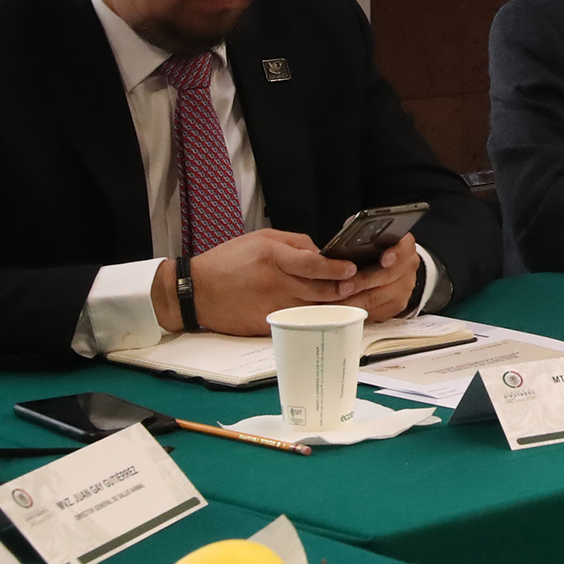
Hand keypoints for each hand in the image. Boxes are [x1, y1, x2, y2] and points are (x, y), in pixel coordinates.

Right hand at [152, 229, 383, 336]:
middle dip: (347, 289)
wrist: (195, 292)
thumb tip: (323, 253)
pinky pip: (301, 322)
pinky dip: (319, 319)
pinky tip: (336, 316)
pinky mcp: (268, 325)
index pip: (313, 264)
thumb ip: (295, 244)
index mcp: (274, 258)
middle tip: (368, 285)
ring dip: (339, 306)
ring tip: (359, 300)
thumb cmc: (229, 260)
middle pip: (320, 290)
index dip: (336, 268)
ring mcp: (273, 307)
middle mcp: (276, 284)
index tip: (353, 268)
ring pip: (315, 309)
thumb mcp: (261, 239)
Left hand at [336, 232, 422, 321]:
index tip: (384, 259)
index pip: (404, 248)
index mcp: (404, 246)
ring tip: (334, 300)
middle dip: (363, 282)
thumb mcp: (371, 236)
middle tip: (343, 286)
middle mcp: (409, 267)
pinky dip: (356, 311)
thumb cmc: (374, 250)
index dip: (395, 254)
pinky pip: (376, 312)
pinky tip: (340, 309)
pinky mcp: (397, 305)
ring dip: (355, 300)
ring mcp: (405, 288)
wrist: (392, 267)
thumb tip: (349, 228)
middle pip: (387, 277)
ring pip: (378, 297)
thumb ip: (362, 232)